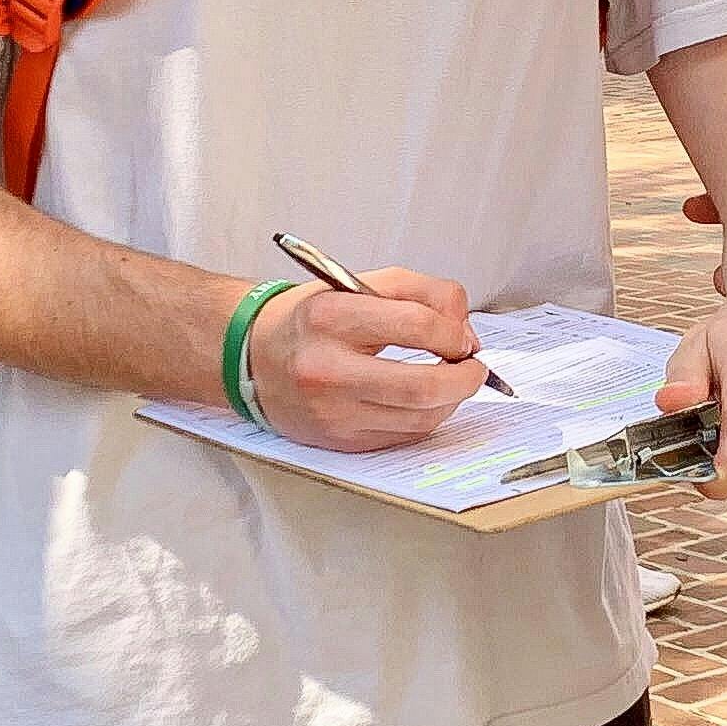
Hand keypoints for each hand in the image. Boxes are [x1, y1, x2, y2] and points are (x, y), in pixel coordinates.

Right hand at [243, 269, 487, 452]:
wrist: (253, 359)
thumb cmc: (310, 320)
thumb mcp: (356, 284)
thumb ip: (419, 292)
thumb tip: (463, 330)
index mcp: (331, 317)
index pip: (416, 325)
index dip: (455, 332)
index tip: (462, 336)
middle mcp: (328, 368)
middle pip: (423, 386)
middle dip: (465, 378)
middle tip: (473, 366)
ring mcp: (333, 411)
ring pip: (419, 418)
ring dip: (451, 400)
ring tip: (452, 380)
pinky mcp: (339, 440)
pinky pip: (403, 436)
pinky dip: (426, 417)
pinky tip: (425, 399)